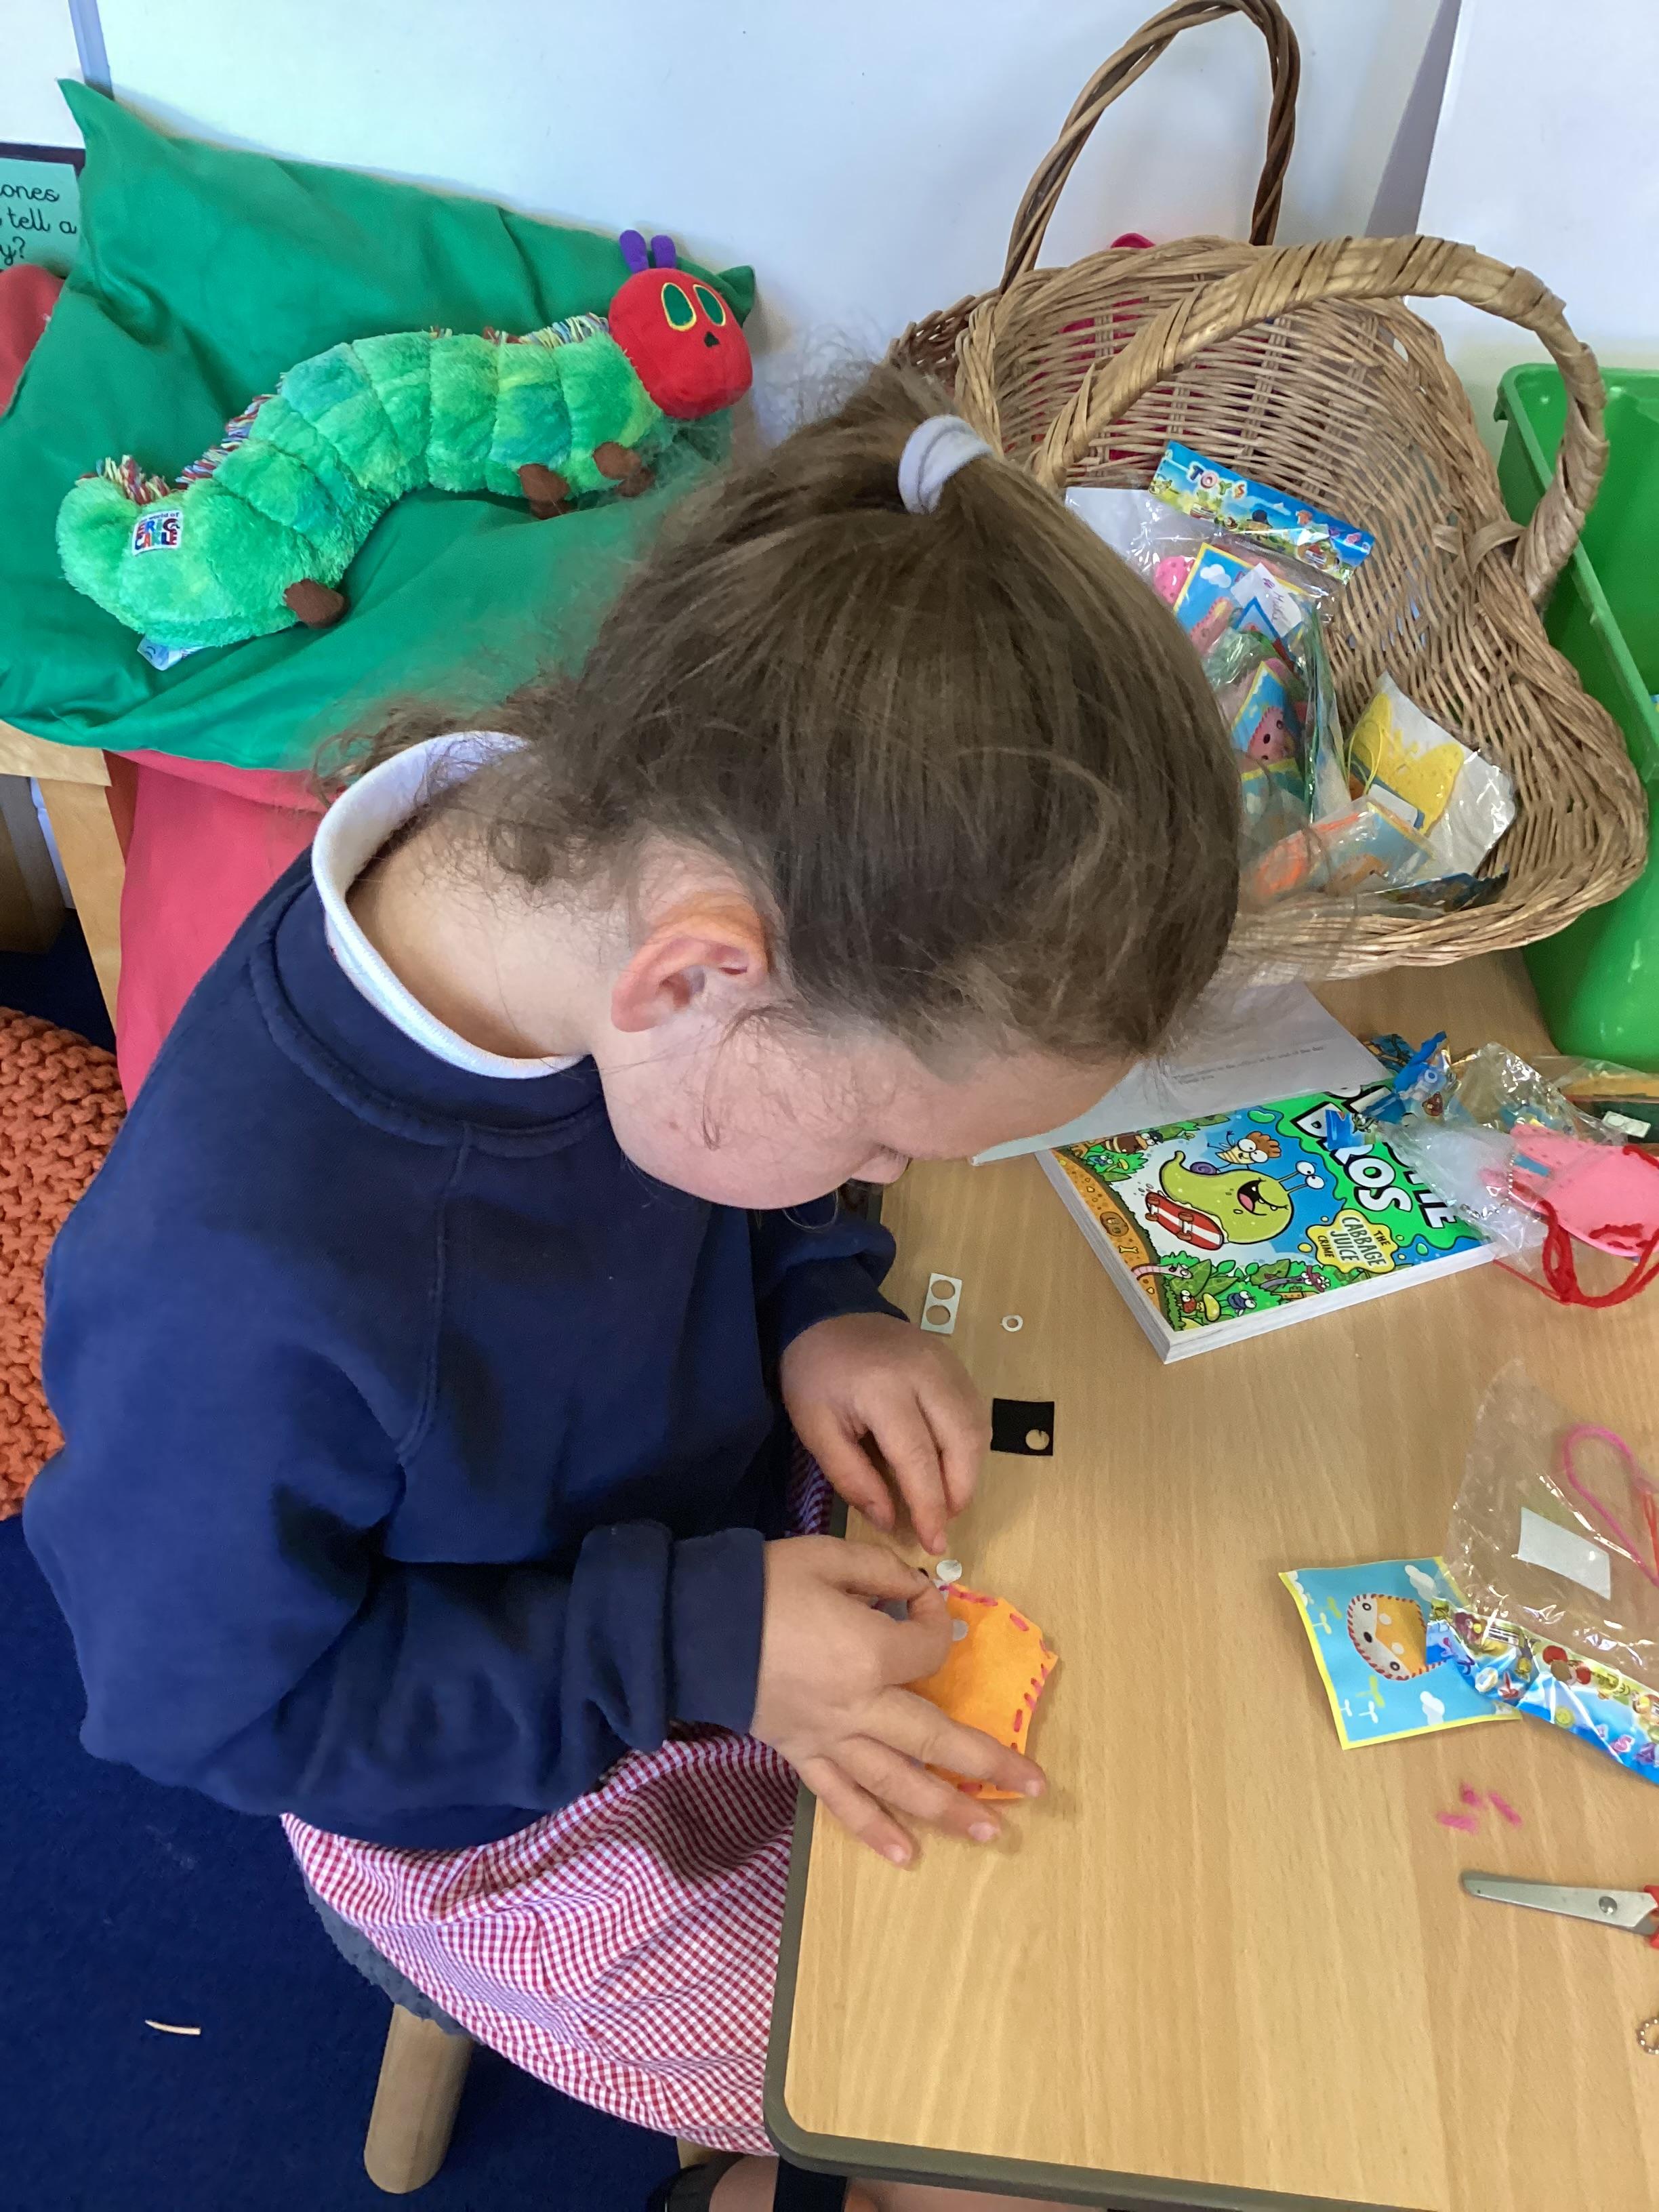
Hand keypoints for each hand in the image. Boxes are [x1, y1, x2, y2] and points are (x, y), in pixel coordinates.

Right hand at [751, 1535, 1043, 1862]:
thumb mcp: (827, 1557)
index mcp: (869, 1653)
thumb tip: (917, 1590)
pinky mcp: (800, 1755)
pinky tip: (906, 1854)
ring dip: (948, 1810)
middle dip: (988, 1761)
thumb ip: (881, 1570)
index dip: (938, 1623)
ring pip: (898, 1782)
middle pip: (935, 1737)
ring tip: (991, 1832)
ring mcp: (829, 1739)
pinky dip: (873, 1829)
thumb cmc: (762, 1585)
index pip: (929, 1649)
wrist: (689, 1626)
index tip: (926, 1602)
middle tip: (1035, 1786)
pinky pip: (841, 1800)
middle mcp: (859, 1707)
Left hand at [780, 1313, 988, 1554]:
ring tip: (944, 1498)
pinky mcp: (955, 1363)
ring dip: (968, 1471)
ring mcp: (947, 1364)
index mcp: (884, 1389)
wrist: (826, 1316)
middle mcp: (926, 1373)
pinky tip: (949, 1465)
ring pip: (976, 1428)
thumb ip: (853, 1478)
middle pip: (962, 1442)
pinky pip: (975, 1411)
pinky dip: (969, 1446)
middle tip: (942, 1522)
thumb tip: (890, 1520)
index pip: (919, 1459)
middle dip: (959, 1492)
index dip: (929, 1507)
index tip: (933, 1544)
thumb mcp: (816, 1430)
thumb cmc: (815, 1377)